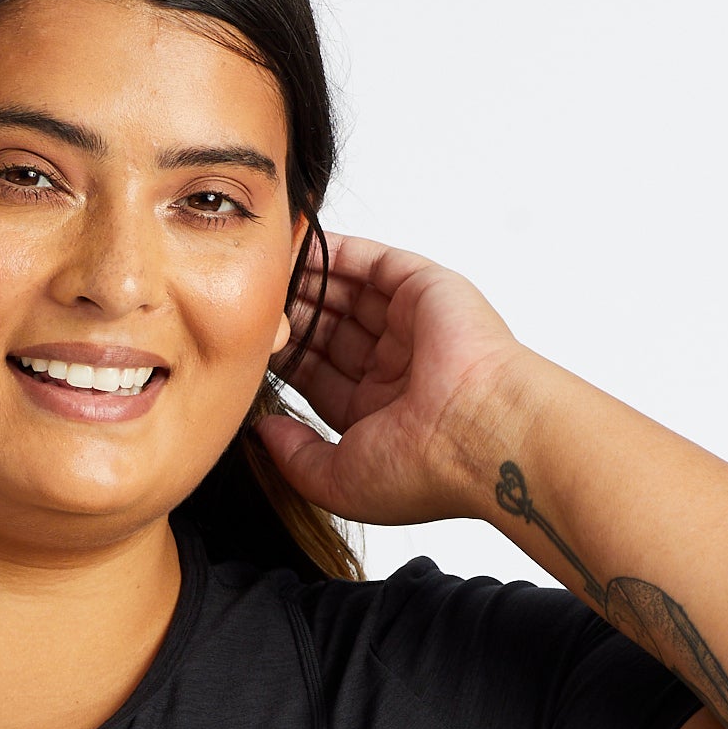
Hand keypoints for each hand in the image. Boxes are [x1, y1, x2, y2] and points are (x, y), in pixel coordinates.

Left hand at [258, 236, 531, 526]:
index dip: (283, 359)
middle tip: (247, 302)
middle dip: (290, 316)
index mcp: (379, 411)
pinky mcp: (424, 287)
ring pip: (345, 292)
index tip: (245, 346)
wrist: (481, 434)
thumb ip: (294, 456)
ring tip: (263, 269)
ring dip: (305, 281)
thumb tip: (262, 432)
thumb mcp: (337, 481)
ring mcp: (411, 325)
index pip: (317, 375)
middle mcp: (396, 366)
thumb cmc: (424, 468)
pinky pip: (369, 261)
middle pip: (328, 330)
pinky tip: (295, 247)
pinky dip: (332, 252)